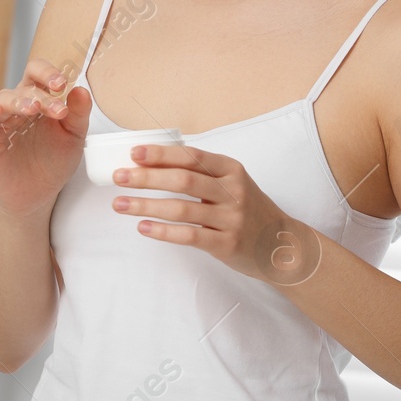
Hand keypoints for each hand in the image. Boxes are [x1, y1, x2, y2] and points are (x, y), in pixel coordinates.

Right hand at [0, 58, 90, 219]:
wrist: (37, 195)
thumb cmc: (54, 163)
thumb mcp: (73, 138)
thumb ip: (78, 114)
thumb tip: (82, 89)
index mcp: (40, 99)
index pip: (39, 74)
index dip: (48, 73)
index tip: (62, 84)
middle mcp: (18, 105)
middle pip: (24, 87)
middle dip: (40, 95)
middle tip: (55, 109)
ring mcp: (0, 120)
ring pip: (3, 98)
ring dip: (17, 101)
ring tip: (32, 109)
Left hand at [111, 142, 324, 284]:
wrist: (282, 246)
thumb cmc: (247, 210)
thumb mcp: (232, 183)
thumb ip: (202, 172)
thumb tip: (153, 160)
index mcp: (231, 169)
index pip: (191, 156)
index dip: (161, 154)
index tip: (134, 154)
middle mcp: (233, 191)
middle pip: (183, 179)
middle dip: (146, 177)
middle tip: (119, 178)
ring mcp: (231, 218)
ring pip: (181, 209)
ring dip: (146, 205)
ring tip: (120, 204)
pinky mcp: (227, 244)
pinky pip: (190, 236)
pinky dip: (163, 232)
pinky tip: (143, 228)